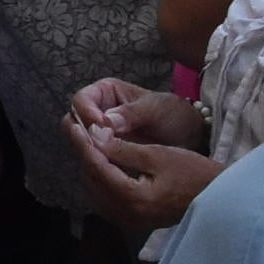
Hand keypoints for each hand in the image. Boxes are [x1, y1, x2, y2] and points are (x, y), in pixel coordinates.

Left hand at [64, 110, 221, 232]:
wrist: (218, 196)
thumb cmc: (193, 171)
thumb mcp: (158, 154)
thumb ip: (123, 149)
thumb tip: (93, 136)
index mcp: (134, 199)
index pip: (97, 169)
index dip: (84, 144)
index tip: (74, 125)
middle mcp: (128, 215)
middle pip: (93, 182)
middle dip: (85, 156)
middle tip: (79, 132)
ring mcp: (131, 221)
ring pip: (96, 194)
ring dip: (91, 169)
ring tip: (89, 145)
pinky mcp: (135, 221)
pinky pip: (106, 202)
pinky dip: (101, 182)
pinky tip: (103, 165)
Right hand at [68, 79, 209, 151]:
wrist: (191, 138)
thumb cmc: (174, 115)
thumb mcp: (158, 109)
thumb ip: (132, 113)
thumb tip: (106, 123)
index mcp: (105, 93)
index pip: (81, 100)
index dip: (87, 113)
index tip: (102, 128)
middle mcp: (97, 112)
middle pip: (73, 122)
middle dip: (83, 136)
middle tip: (102, 148)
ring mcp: (100, 135)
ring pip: (80, 143)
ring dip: (89, 153)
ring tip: (108, 161)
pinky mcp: (106, 154)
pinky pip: (92, 159)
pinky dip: (97, 165)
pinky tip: (110, 171)